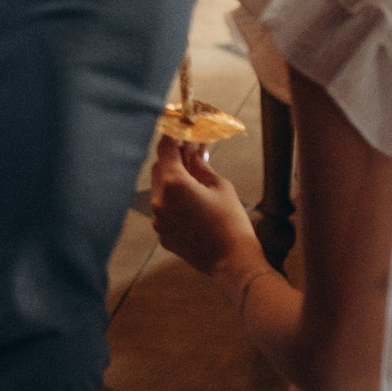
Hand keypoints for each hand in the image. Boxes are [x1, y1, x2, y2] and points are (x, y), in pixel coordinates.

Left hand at [149, 139, 259, 288]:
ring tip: (194, 181)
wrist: (232, 262)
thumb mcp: (220, 186)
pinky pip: (163, 210)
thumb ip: (202, 166)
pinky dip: (173, 202)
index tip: (176, 128)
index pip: (165, 149)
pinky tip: (192, 204)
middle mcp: (159, 201)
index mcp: (174, 184)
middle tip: (190, 153)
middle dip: (172, 159)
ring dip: (172, 182)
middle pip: (159, 169)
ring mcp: (159, 220)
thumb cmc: (231, 222)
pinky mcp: (163, 234)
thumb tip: (196, 151)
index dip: (171, 136)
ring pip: (159, 190)